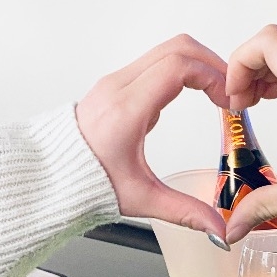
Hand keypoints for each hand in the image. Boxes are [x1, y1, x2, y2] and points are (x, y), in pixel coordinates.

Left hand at [76, 35, 228, 236]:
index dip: (212, 77)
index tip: (227, 100)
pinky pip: (156, 61)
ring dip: (198, 64)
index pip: (178, 68)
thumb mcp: (140, 199)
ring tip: (216, 91)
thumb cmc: (83, 182)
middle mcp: (119, 87)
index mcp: (126, 110)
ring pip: (167, 50)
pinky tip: (194, 94)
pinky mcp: (116, 84)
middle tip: (230, 91)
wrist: (46, 175)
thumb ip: (184, 212)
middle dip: (212, 64)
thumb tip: (217, 229)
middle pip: (178, 48)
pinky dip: (182, 69)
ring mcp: (116, 81)